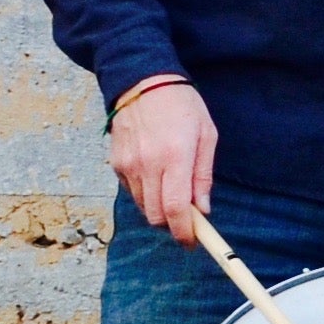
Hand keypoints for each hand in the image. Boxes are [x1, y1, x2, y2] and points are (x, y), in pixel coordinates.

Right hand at [109, 78, 216, 238]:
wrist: (142, 81)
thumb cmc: (181, 105)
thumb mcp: (206, 135)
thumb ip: (203, 175)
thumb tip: (202, 209)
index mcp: (175, 156)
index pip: (175, 209)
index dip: (184, 232)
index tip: (192, 242)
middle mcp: (148, 164)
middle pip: (156, 216)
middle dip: (172, 226)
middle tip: (186, 221)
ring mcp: (128, 164)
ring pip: (143, 207)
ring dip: (159, 210)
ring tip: (173, 192)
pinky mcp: (116, 163)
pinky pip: (132, 192)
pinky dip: (146, 194)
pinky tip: (156, 176)